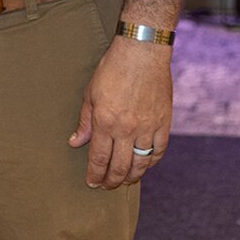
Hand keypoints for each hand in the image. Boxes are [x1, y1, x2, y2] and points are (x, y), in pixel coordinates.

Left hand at [69, 35, 171, 188]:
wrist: (142, 53)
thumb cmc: (112, 69)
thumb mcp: (90, 93)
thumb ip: (84, 121)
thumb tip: (75, 143)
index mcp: (105, 122)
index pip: (99, 158)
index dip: (95, 174)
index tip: (92, 183)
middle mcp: (127, 129)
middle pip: (120, 166)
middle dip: (111, 180)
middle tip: (106, 186)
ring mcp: (148, 128)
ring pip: (141, 163)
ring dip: (132, 176)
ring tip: (124, 181)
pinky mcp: (163, 124)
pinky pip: (158, 152)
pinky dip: (151, 163)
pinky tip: (144, 166)